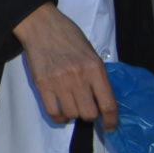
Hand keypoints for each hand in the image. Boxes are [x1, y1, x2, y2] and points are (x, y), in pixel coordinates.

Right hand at [15, 2, 117, 130]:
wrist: (41, 25)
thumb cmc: (69, 37)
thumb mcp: (92, 54)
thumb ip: (97, 77)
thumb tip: (102, 101)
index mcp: (95, 69)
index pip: (108, 104)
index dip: (112, 121)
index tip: (110, 126)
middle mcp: (78, 77)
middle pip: (89, 113)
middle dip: (90, 115)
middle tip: (87, 108)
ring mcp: (58, 82)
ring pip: (72, 114)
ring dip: (74, 114)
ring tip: (72, 107)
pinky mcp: (41, 84)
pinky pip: (52, 112)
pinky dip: (59, 117)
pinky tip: (62, 113)